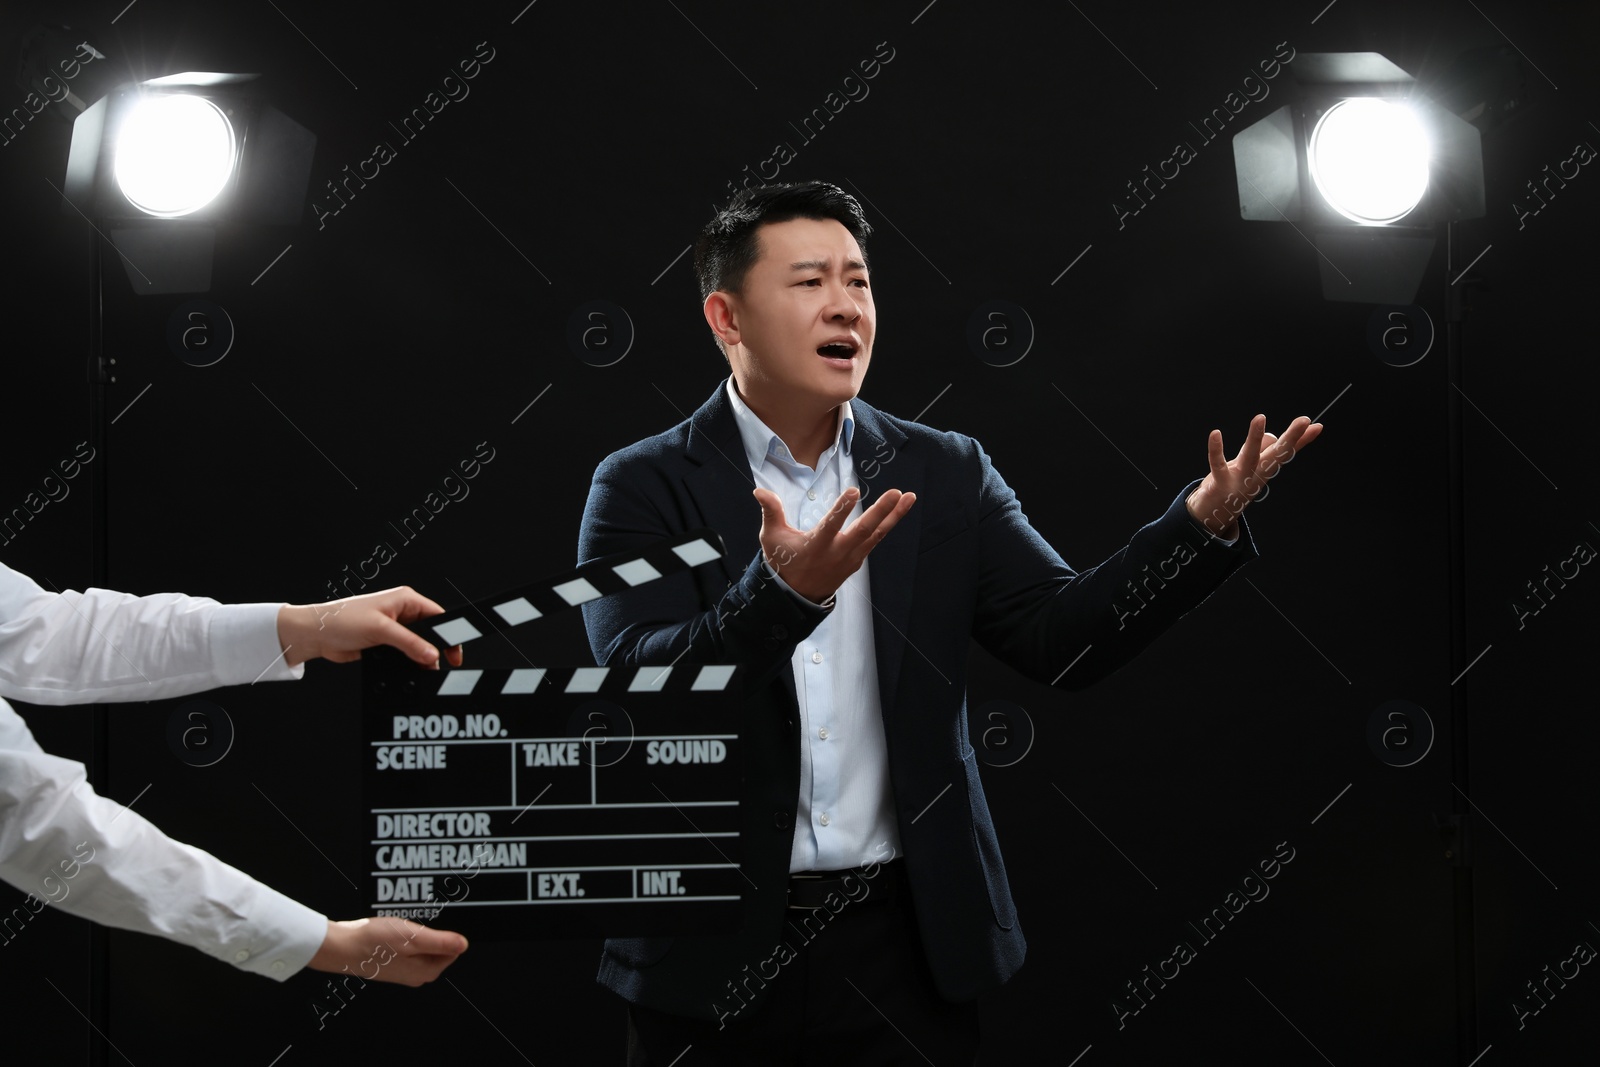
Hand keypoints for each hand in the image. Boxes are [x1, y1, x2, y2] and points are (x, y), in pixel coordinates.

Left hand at [277, 586, 465, 668]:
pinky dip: (408, 663)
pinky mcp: (384, 643)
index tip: (454, 653)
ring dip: (420, 658)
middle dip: (434, 650)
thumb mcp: (380, 630)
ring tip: (422, 671)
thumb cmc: (340, 620)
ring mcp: (393, 629)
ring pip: (418, 646)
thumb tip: (432, 655)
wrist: (315, 634)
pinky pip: (404, 655)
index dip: (449, 634)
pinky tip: (408, 670)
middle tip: (437, 666)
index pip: (437, 616)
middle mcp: (401, 612)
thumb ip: (409, 643)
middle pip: (429, 633)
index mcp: (405, 600)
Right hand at [306, 917, 467, 985]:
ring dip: (416, 930)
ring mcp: (403, 968)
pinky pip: (407, 944)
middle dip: (431, 930)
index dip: (448, 932)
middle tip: (417, 920)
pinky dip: (404, 933)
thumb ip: (441, 942)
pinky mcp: (392, 960)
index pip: (452, 951)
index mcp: (425, 972)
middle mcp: (416, 974)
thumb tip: (464, 945)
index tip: (438, 921)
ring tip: (404, 921)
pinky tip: (395, 925)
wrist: (341, 946)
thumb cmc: (373, 943)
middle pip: (437, 947)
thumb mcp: (413, 937)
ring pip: (421, 944)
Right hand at [753, 485, 916, 603]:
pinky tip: (899, 510)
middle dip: (880, 512)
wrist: (796, 596)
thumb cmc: (783, 562)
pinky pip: (875, 540)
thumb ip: (770, 511)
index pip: (830, 525)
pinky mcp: (857, 560)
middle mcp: (836, 552)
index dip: (842, 509)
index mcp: (815, 546)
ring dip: (894, 516)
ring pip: (875, 534)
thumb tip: (759, 490)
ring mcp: (850, 558)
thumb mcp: (771, 537)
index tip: (854, 491)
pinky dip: (888, 525)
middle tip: (896, 493)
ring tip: (909, 497)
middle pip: (862, 531)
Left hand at [1185, 414, 1321, 536]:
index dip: (1301, 440)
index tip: (1317, 426)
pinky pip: (1218, 465)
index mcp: (1265, 469)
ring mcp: (1239, 480)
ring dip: (1255, 437)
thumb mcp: (1249, 467)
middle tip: (1304, 420)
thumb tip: (1273, 436)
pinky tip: (1216, 433)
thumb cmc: (1232, 487)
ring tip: (1260, 417)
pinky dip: (1216, 450)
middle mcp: (1256, 474)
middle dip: (1291, 437)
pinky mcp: (1220, 483)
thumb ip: (1261, 452)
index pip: (1286, 452)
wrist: (1213, 515)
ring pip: (1250, 456)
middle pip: (1276, 454)